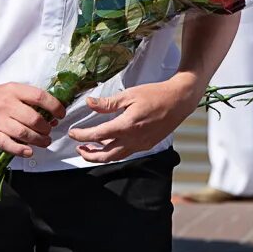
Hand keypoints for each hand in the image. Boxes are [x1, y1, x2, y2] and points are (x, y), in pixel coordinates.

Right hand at [0, 81, 63, 156]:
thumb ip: (31, 101)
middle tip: (49, 130)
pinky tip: (29, 151)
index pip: (39, 97)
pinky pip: (7, 144)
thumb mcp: (13, 90)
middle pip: (33, 118)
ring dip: (38, 140)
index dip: (54, 106)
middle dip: (46, 127)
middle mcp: (7, 105)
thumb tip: (52, 116)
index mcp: (15, 90)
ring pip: (23, 133)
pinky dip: (20, 150)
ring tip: (45, 141)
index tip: (61, 113)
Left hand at [69, 74, 200, 162]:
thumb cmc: (156, 95)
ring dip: (101, 155)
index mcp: (127, 125)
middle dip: (89, 155)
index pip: (97, 135)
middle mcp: (133, 139)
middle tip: (78, 148)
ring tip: (91, 148)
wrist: (179, 101)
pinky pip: (127, 152)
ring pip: (116, 157)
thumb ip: (108, 102)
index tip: (72, 133)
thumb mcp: (130, 94)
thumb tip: (90, 103)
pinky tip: (110, 142)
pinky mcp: (147, 144)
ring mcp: (141, 144)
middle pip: (105, 155)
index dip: (82, 136)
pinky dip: (114, 151)